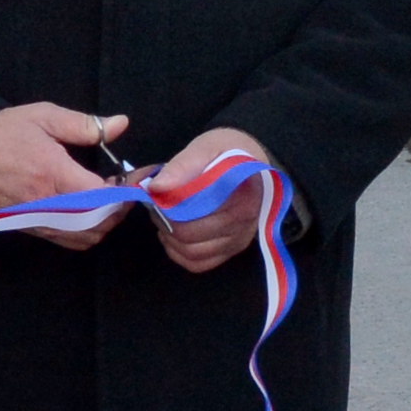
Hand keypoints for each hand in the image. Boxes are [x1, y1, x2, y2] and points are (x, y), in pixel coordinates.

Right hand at [0, 102, 130, 248]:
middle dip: (119, 209)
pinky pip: (67, 241)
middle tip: (123, 189)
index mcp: (52, 173)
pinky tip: (87, 212)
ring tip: (107, 201)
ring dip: (104, 223)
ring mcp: (36, 221)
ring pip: (85, 238)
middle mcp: (46, 204)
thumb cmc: (1, 132)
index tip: (131, 177)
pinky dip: (85, 232)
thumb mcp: (43, 116)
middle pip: (99, 224)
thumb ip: (84, 124)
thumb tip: (121, 124)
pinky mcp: (28, 229)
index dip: (124, 191)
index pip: (101, 196)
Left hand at [146, 128, 279, 273]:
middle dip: (166, 224)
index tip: (158, 193)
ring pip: (192, 255)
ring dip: (170, 241)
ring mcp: (237, 241)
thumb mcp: (208, 146)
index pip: (192, 217)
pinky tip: (174, 237)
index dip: (167, 209)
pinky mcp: (231, 250)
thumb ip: (182, 165)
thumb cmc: (231, 152)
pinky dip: (180, 254)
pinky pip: (200, 264)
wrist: (255, 162)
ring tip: (164, 220)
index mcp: (239, 200)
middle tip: (156, 207)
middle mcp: (242, 226)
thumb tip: (156, 187)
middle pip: (190, 239)